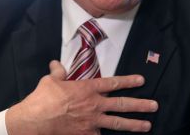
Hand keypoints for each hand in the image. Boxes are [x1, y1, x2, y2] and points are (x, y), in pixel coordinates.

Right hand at [6, 60, 157, 134]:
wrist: (35, 121)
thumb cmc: (43, 99)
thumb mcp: (51, 80)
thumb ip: (58, 72)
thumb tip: (57, 63)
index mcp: (87, 89)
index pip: (112, 83)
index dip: (128, 81)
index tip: (141, 80)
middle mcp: (94, 105)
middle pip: (122, 104)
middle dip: (140, 105)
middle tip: (154, 105)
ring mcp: (92, 122)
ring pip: (118, 123)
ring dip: (134, 124)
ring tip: (147, 125)